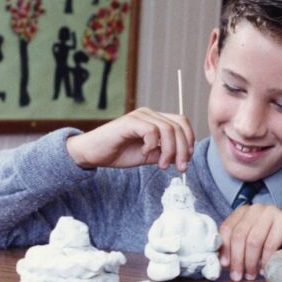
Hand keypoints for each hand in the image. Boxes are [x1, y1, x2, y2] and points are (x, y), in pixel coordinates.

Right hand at [66, 107, 194, 170]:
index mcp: (155, 120)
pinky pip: (152, 130)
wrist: (92, 154)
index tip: (187, 160)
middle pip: (178, 126)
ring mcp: (140, 116)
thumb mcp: (148, 155)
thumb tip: (183, 157)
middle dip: (183, 149)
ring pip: (168, 129)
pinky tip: (144, 152)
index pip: (182, 123)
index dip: (189, 140)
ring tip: (161, 165)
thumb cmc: (118, 153)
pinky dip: (153, 144)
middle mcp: (150, 114)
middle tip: (180, 167)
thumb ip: (164, 154)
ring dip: (170, 150)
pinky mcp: (130, 121)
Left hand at [218, 204, 281, 280]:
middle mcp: (256, 208)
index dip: (224, 248)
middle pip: (239, 235)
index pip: (227, 228)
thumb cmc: (271, 240)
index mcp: (244, 211)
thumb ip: (236, 246)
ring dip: (250, 262)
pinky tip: (265, 269)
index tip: (225, 265)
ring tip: (251, 275)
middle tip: (238, 276)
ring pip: (253, 241)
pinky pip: (269, 244)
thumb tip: (222, 262)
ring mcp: (272, 212)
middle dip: (237, 259)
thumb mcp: (250, 241)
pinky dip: (265, 260)